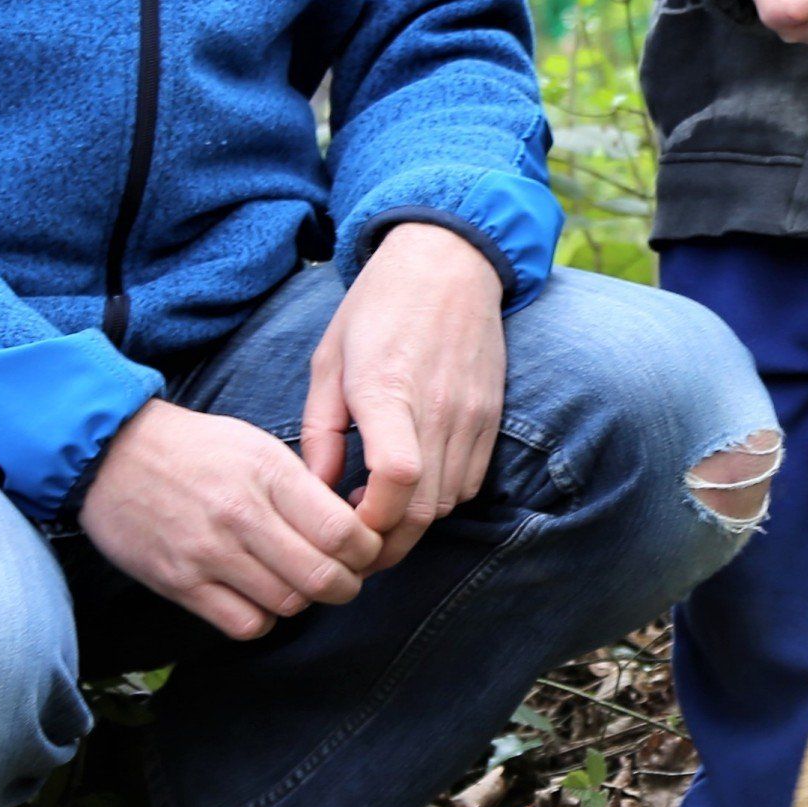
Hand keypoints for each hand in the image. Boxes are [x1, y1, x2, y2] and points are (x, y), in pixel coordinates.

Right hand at [80, 400, 373, 640]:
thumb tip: (351, 530)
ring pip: (287, 604)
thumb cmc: (195, 448)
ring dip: (304, 601)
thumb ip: (304, 488)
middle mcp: (241, 515)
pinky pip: (244, 624)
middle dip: (346, 586)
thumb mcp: (258, 446)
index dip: (366, 551)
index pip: (342, 531)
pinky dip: (262, 618)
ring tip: (297, 582)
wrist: (111, 453)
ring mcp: (208, 554)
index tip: (364, 551)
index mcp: (269, 474)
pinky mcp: (179, 584)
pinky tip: (258, 596)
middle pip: (322, 577)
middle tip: (344, 579)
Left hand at [303, 222, 508, 574]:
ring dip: (411, 522)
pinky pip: (470, 483)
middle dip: (385, 541)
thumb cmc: (378, 307)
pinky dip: (440, 500)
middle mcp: (437, 407)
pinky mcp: (491, 417)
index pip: (396, 477)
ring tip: (378, 510)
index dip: (370, 520)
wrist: (449, 263)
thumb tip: (316, 492)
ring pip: (446, 503)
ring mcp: (471, 415)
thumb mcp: (329, 360)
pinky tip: (413, 486)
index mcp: (387, 388)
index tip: (343, 524)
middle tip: (353, 543)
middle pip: (422, 508)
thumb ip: (320, 431)